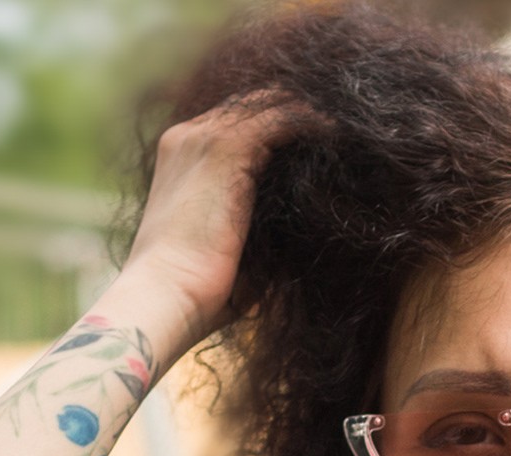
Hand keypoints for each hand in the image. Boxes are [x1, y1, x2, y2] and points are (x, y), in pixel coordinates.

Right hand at [117, 93, 312, 364]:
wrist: (165, 295)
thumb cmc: (194, 293)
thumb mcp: (225, 250)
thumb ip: (255, 230)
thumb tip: (299, 236)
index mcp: (181, 158)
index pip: (236, 124)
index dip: (277, 131)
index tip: (316, 150)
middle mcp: (188, 136)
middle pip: (253, 106)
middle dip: (296, 117)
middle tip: (339, 139)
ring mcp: (204, 137)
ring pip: (268, 105)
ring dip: (308, 117)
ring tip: (345, 136)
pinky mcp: (225, 148)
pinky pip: (279, 118)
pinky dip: (311, 124)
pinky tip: (339, 139)